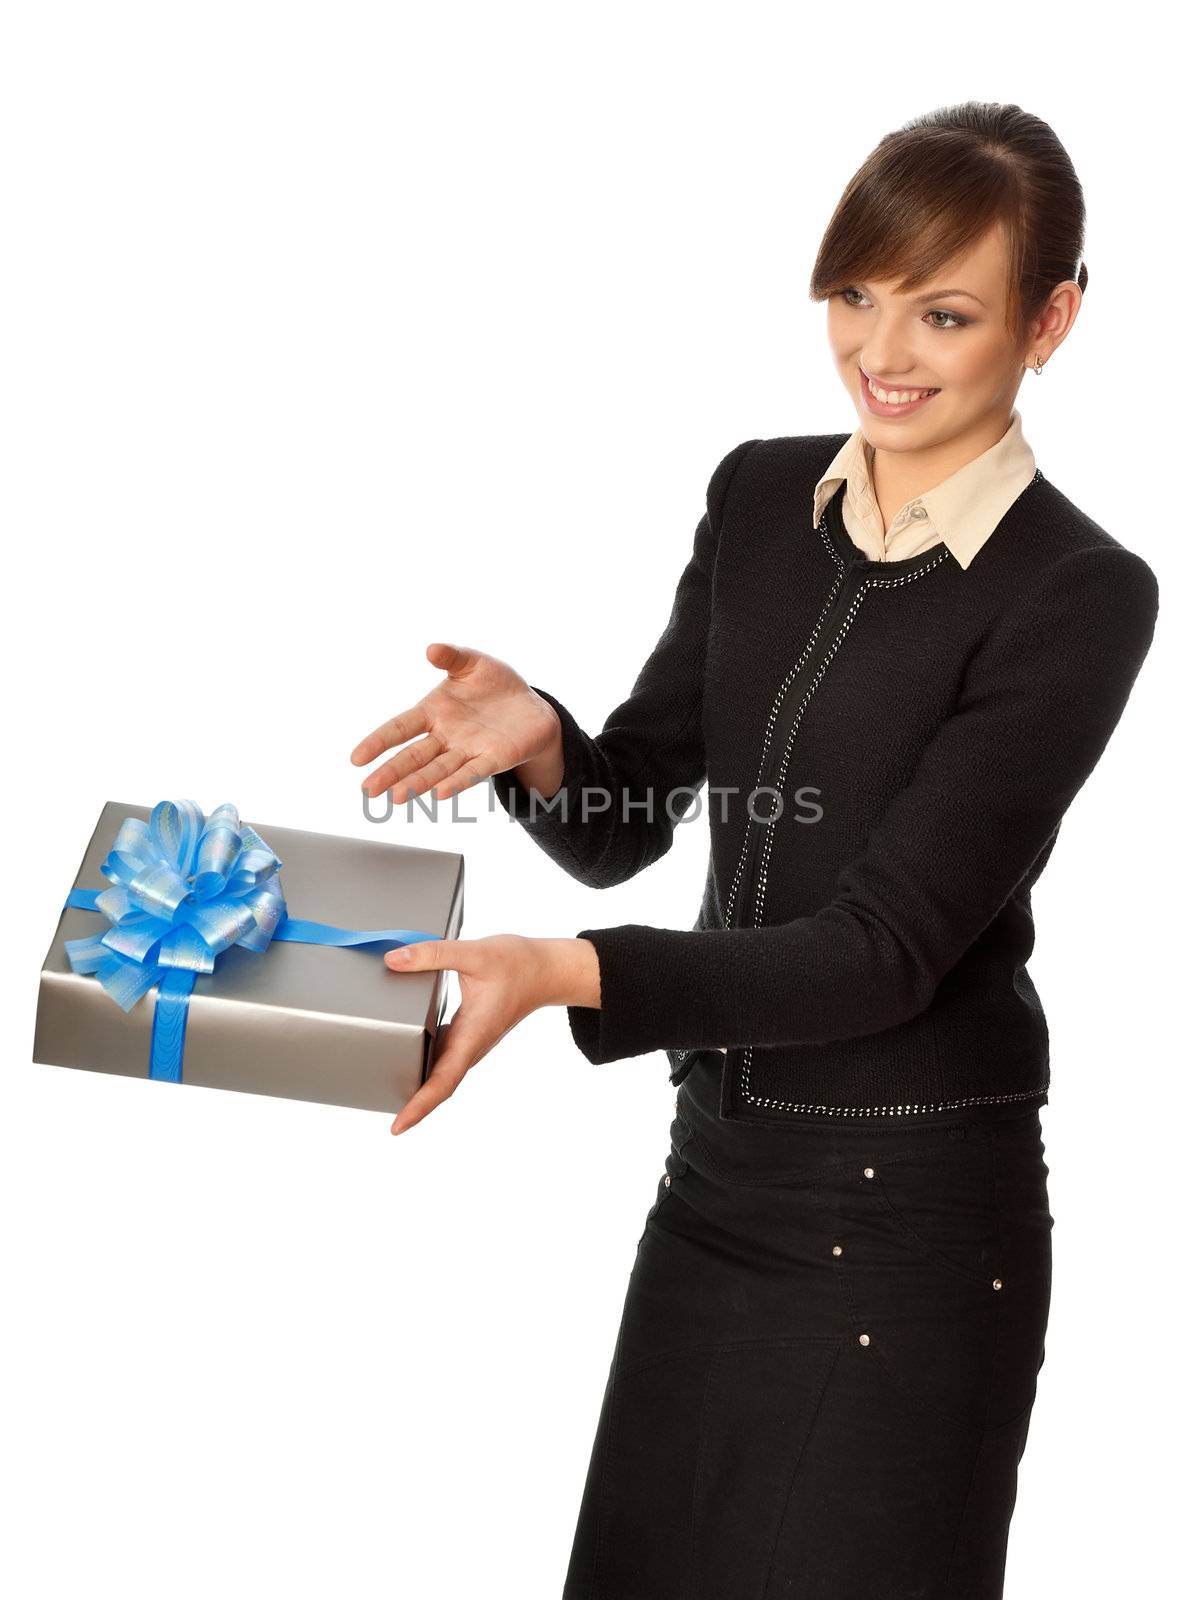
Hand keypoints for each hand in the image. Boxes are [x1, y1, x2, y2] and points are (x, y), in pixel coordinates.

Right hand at [351, 642, 563, 803]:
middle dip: (391, 772)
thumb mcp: (473, 664)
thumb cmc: (496, 685)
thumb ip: (452, 657)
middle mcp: (446, 736)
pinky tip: (439, 794)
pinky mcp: (492, 759)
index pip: (399, 728)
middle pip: (413, 756)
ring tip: (397, 797)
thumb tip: (431, 649)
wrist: (532, 706)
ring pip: (437, 769)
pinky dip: (455, 782)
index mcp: (434, 712)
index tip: (356, 759)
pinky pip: (471, 773)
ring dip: (417, 782)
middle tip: (368, 790)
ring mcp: (467, 750)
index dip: (378, 742)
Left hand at [383, 933, 600, 1134]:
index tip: (398, 1126)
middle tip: (386, 1121)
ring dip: (420, 1087)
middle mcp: (472, 1045)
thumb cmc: (519, 964)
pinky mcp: (469, 1032)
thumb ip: (433, 955)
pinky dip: (426, 1064)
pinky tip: (408, 1057)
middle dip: (414, 1105)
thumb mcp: (476, 954)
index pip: (444, 1081)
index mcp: (473, 1034)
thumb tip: (393, 960)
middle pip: (440, 1085)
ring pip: (443, 1073)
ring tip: (388, 1095)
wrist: (547, 969)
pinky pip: (445, 1055)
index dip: (419, 1106)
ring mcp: (471, 1041)